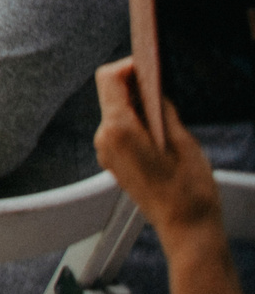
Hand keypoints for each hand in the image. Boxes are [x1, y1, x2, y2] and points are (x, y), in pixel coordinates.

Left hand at [95, 58, 242, 293]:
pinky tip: (158, 129)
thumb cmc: (189, 191)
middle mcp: (104, 138)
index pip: (109, 79)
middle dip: (133, 84)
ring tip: (165, 109)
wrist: (186, 229)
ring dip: (135, 104)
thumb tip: (153, 87)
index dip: (128, 66)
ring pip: (114, 111)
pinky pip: (118, 130)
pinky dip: (134, 121)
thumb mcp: (183, 140)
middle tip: (162, 84)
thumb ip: (162, 108)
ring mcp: (106, 152)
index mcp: (118, 129)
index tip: (148, 64)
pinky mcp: (113, 161)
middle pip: (109, 93)